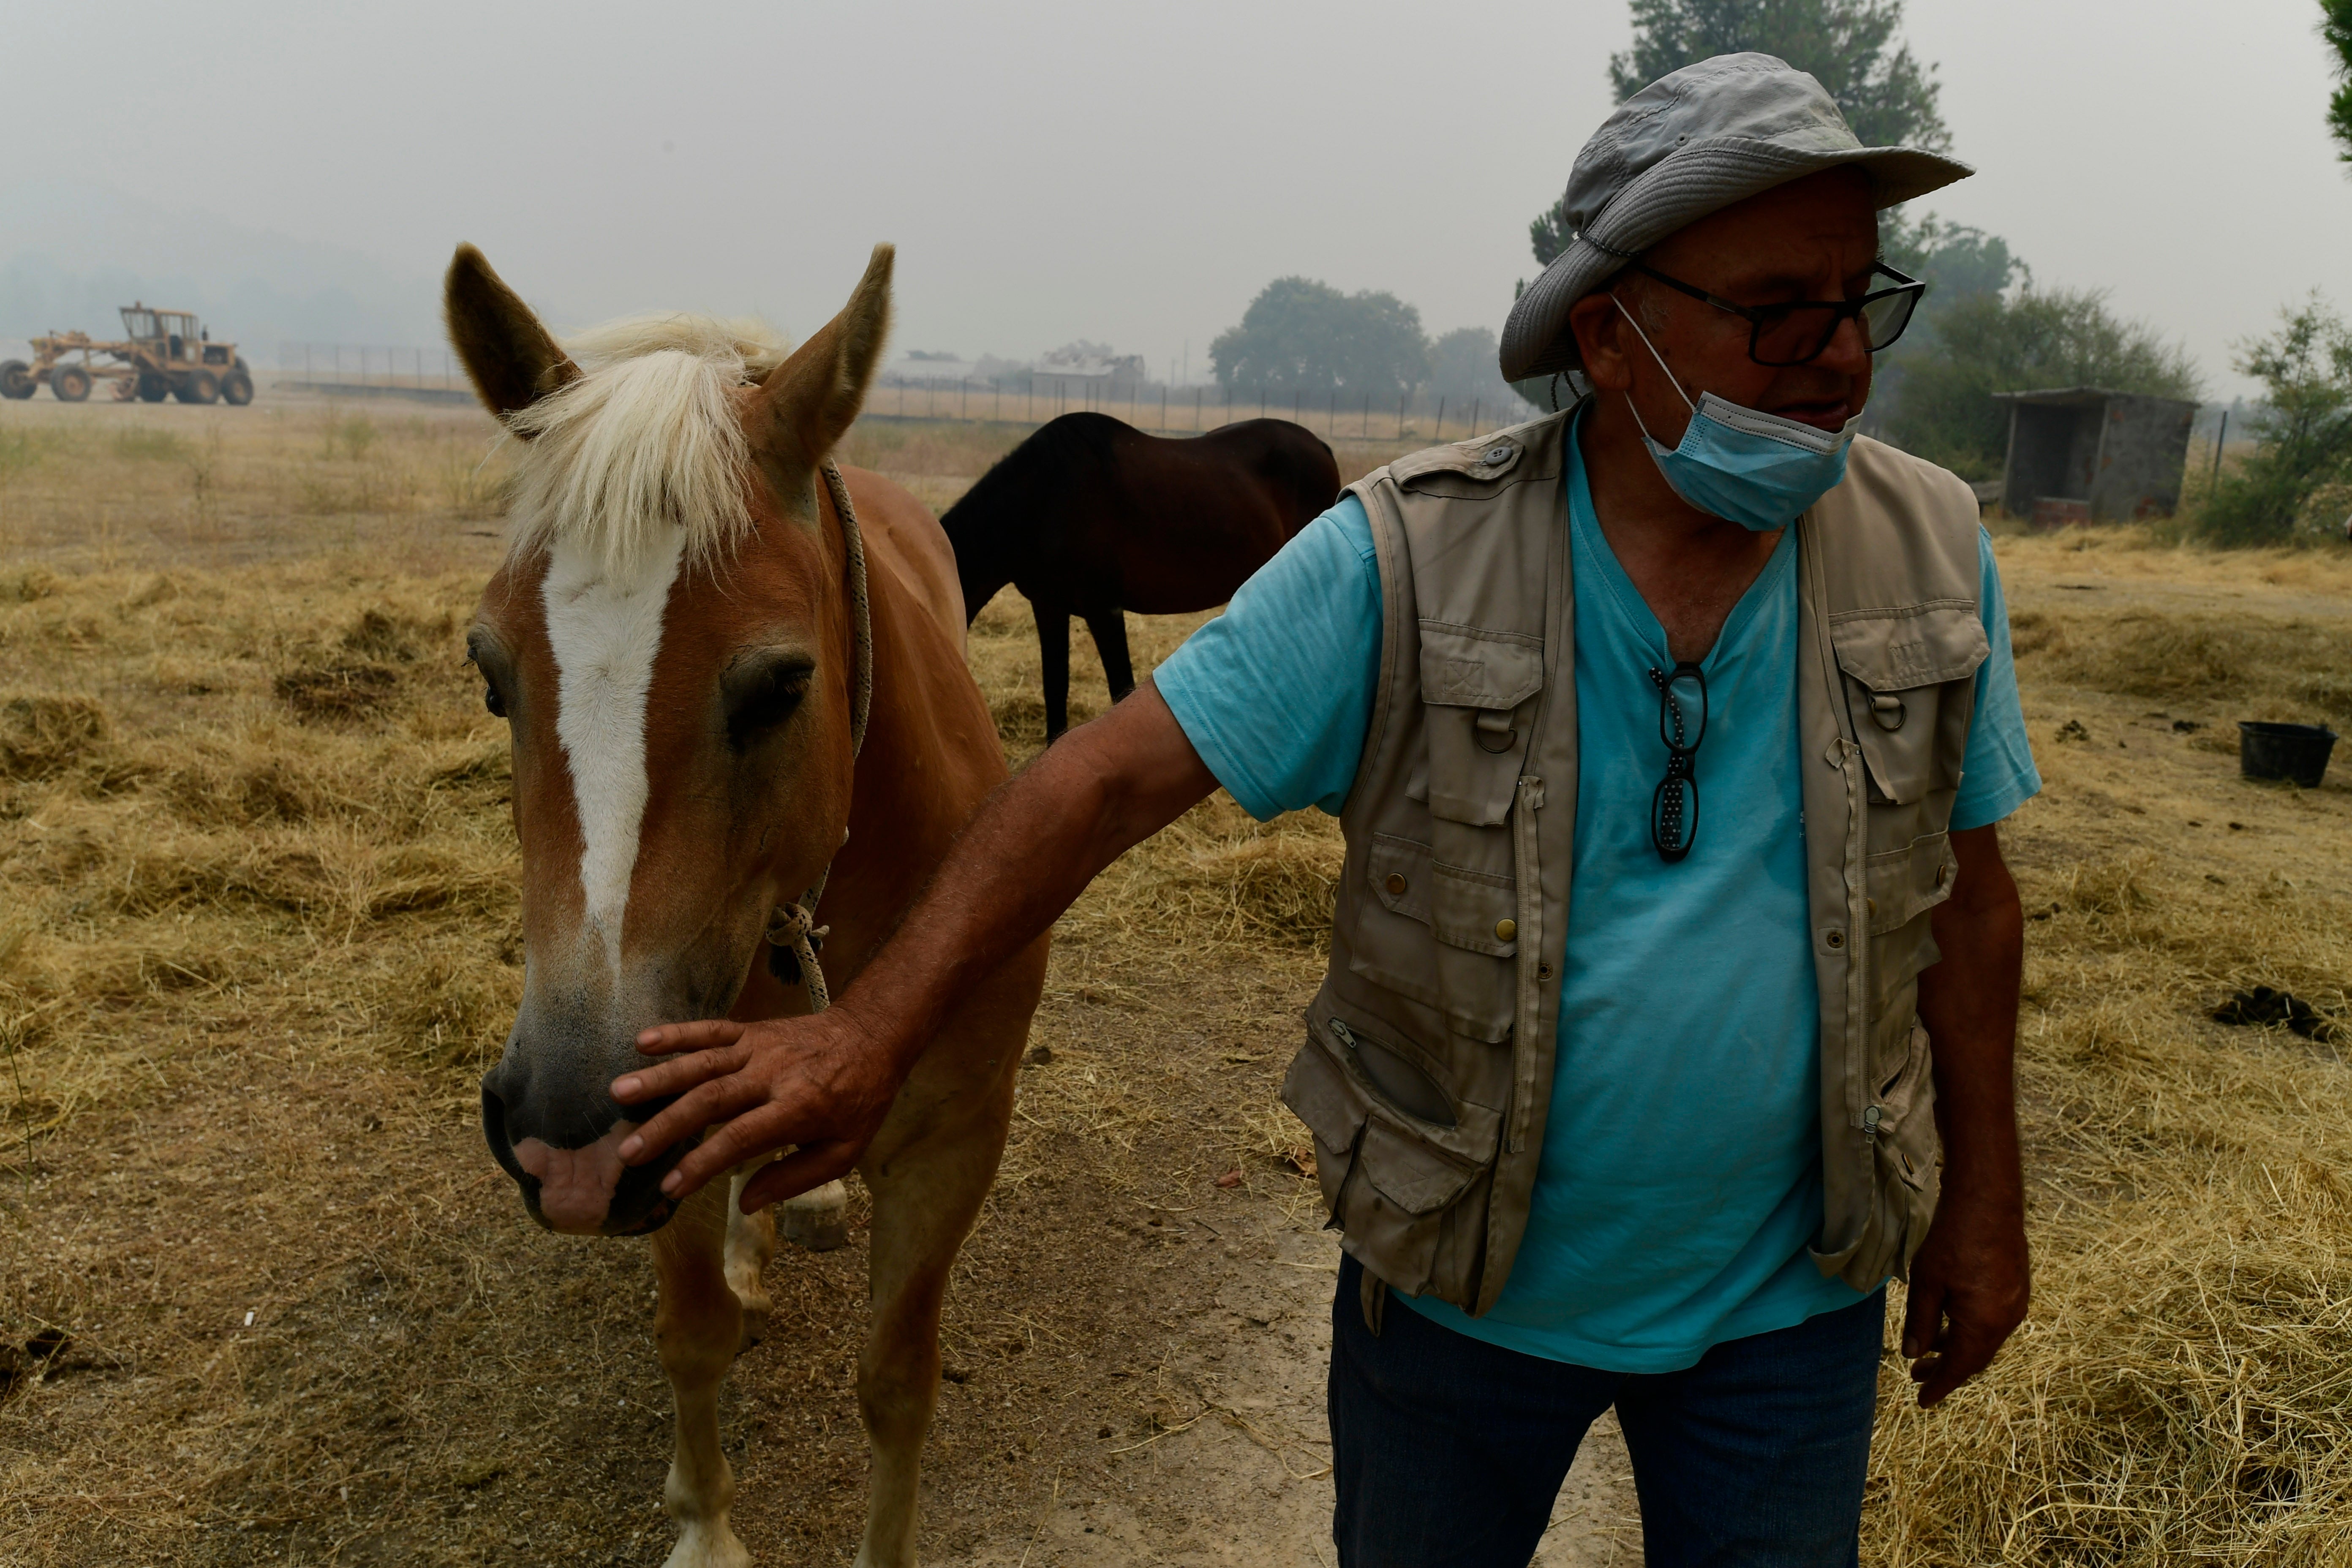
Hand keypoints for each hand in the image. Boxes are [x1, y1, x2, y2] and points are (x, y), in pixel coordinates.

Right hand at [611, 1009, 899, 1211]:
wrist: (873, 1037)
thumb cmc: (859, 1101)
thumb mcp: (844, 1151)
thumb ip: (795, 1179)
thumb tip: (746, 1204)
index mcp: (798, 1108)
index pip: (741, 1137)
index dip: (704, 1162)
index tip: (671, 1186)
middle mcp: (773, 1075)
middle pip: (711, 1099)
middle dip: (667, 1126)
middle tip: (628, 1152)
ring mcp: (759, 1048)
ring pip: (703, 1062)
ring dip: (660, 1077)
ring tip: (618, 1093)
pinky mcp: (752, 1030)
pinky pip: (711, 1029)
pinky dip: (678, 1032)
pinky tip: (643, 1041)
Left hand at [1901, 1185, 2029, 1406]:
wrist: (1988, 1202)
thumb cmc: (1953, 1241)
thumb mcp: (1926, 1284)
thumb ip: (1920, 1322)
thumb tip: (1913, 1354)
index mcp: (1984, 1324)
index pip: (1959, 1368)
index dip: (1939, 1385)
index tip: (1922, 1400)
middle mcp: (2006, 1320)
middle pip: (1974, 1357)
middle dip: (1945, 1368)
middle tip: (1917, 1375)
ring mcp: (2015, 1304)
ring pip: (1984, 1339)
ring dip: (1956, 1347)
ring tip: (1926, 1349)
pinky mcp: (2016, 1288)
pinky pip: (1992, 1322)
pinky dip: (1969, 1330)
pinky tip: (1949, 1321)